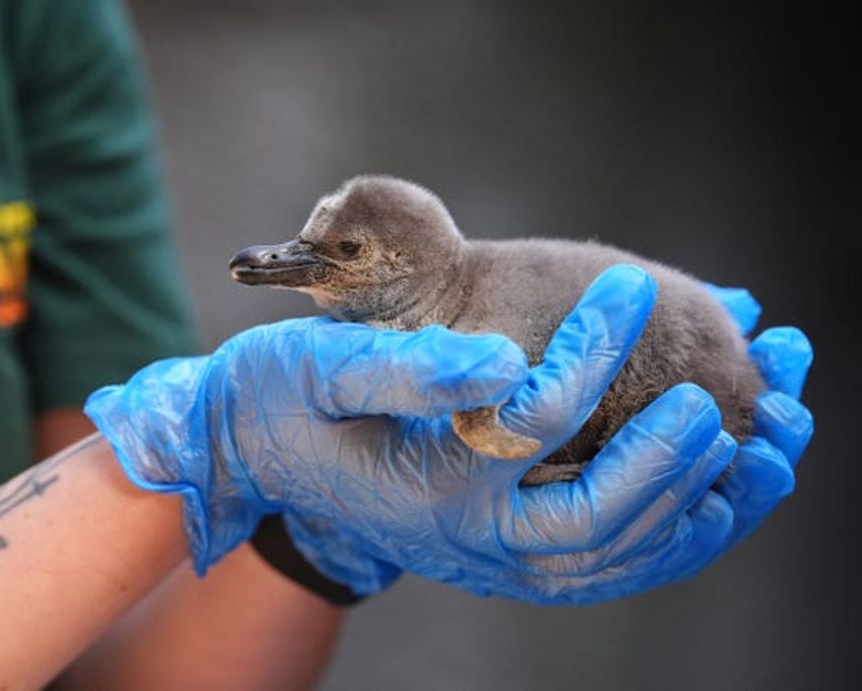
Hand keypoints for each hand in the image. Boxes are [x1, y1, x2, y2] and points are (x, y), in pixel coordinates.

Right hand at [279, 281, 812, 603]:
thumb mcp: (322, 370)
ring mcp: (488, 554)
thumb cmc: (280, 401)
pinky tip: (714, 495)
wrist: (254, 454)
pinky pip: (602, 561)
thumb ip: (407, 370)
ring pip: (614, 558)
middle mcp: (468, 540)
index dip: (590, 349)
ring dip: (695, 511)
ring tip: (764, 456)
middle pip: (596, 524)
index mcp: (426, 490)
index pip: (532, 422)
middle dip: (670, 461)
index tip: (629, 284)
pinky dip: (667, 535)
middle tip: (719, 398)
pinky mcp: (501, 548)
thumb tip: (503, 356)